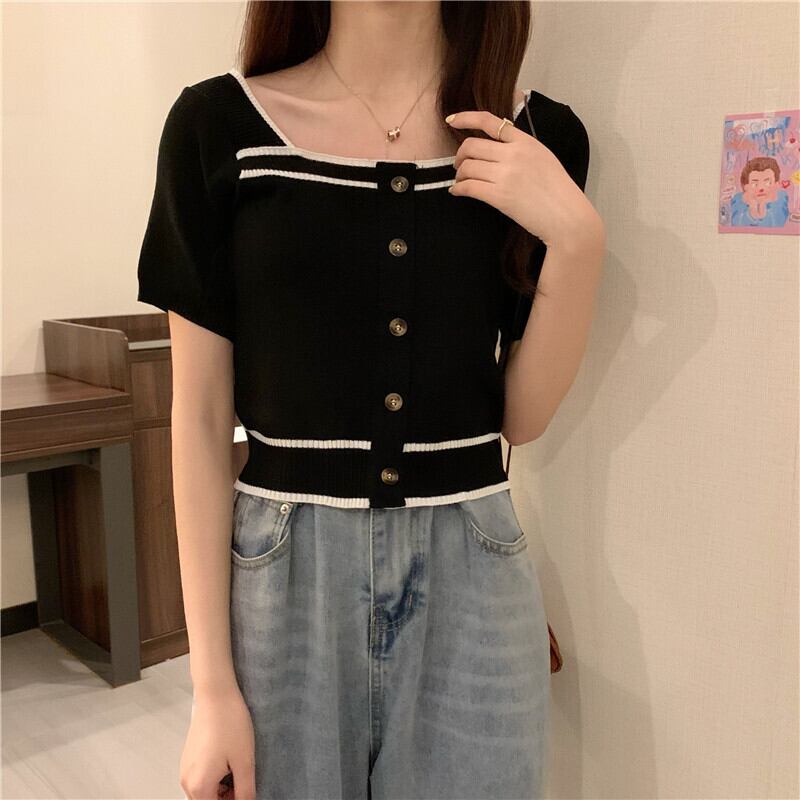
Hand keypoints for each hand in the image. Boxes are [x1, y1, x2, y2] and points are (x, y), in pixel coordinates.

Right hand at [180, 686, 255, 798]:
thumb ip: (245, 791)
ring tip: (238, 768)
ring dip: (222, 789)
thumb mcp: (244, 761)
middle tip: (245, 781)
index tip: (246, 791)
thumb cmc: (230, 725)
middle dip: (228, 798)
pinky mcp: (188, 757)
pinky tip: (227, 760)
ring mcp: (185, 769)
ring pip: (205, 792)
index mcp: (200, 787)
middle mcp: (187, 782)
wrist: (215, 695)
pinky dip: (215, 778)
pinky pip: (200, 778)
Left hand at [446, 108, 596, 250]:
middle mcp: (514, 154)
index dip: (465, 117)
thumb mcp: (543, 157)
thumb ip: (520, 149)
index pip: (489, 121)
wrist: (566, 216)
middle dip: (460, 156)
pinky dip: (458, 189)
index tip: (451, 120)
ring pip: (468, 167)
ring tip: (462, 181)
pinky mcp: (499, 196)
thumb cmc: (558, 191)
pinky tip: (457, 192)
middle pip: (471, 146)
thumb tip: (495, 148)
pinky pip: (469, 187)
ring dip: (459, 174)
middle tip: (459, 166)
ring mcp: (506, 175)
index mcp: (525, 141)